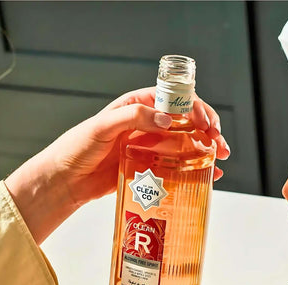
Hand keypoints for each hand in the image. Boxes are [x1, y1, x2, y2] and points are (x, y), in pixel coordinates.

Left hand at [5, 87, 229, 244]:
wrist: (66, 180)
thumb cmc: (78, 148)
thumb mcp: (102, 126)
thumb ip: (134, 118)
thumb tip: (167, 119)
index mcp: (137, 106)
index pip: (174, 100)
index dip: (194, 108)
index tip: (205, 122)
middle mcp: (147, 125)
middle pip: (186, 121)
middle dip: (208, 129)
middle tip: (219, 143)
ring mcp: (151, 147)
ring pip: (186, 143)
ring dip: (206, 148)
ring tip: (220, 158)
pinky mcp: (151, 167)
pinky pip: (178, 164)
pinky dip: (195, 167)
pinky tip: (209, 174)